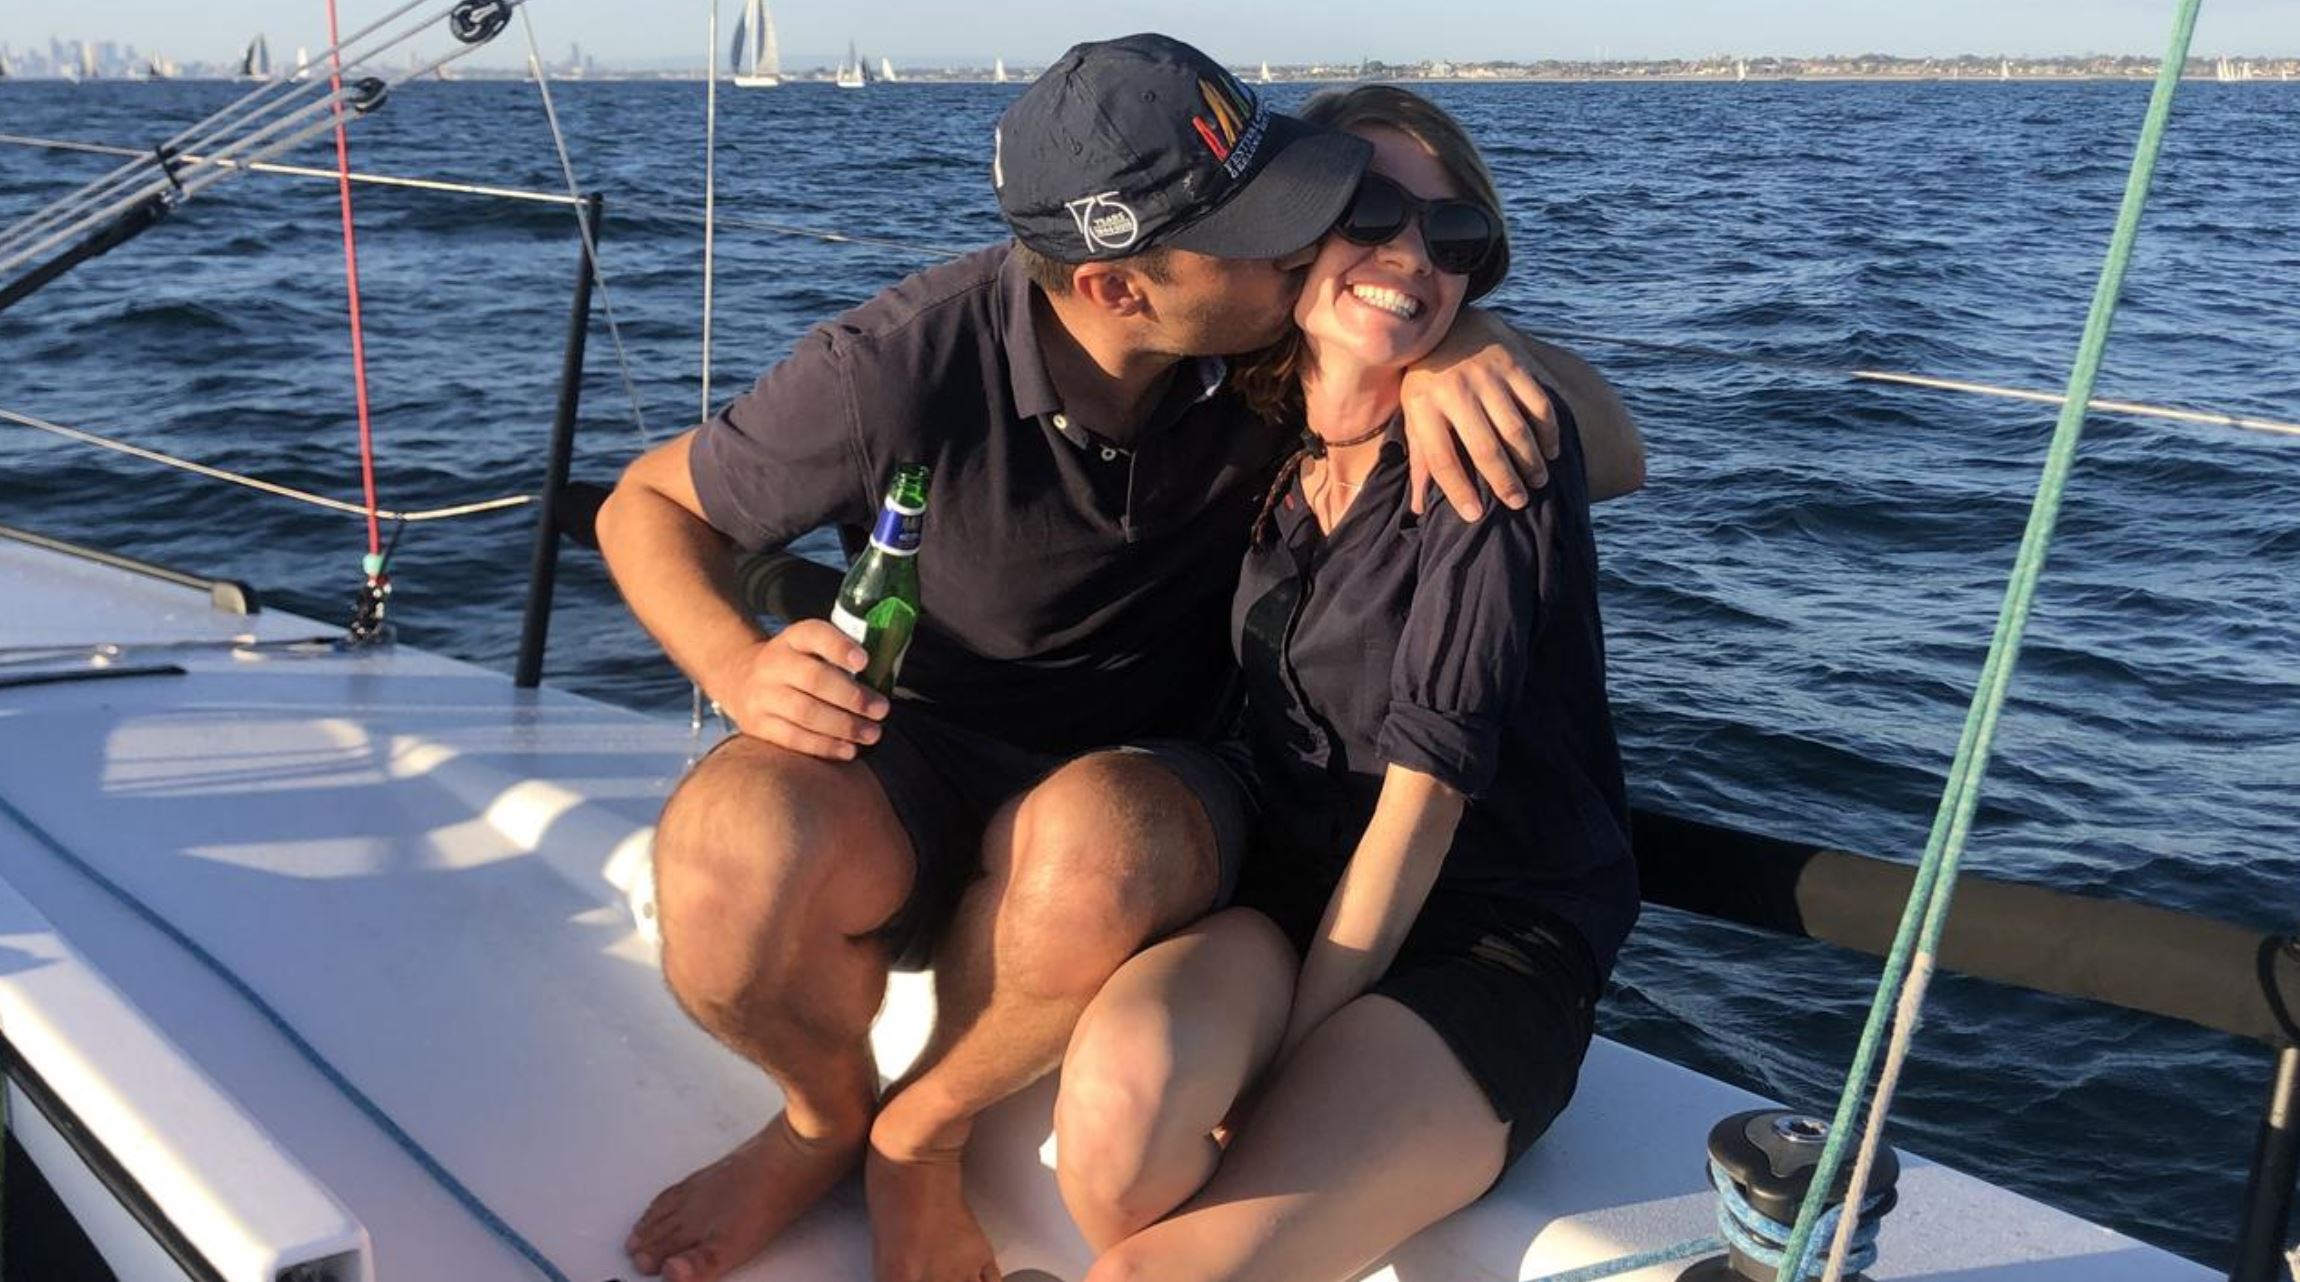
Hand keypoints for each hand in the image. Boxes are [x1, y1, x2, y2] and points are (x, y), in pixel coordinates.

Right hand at [710, 620, 888, 759]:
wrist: (740, 677)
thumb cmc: (795, 665)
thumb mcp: (809, 647)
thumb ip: (839, 657)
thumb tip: (885, 675)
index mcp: (792, 639)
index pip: (814, 634)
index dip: (839, 647)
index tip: (865, 660)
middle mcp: (773, 663)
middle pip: (814, 679)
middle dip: (853, 697)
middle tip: (881, 710)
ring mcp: (762, 695)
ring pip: (805, 712)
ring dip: (844, 726)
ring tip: (871, 734)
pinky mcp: (757, 725)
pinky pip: (793, 738)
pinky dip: (824, 746)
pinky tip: (848, 750)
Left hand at [1399, 314, 1560, 519]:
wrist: (1448, 327)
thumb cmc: (1428, 385)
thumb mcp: (1414, 418)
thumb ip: (1420, 460)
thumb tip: (1419, 510)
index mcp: (1423, 406)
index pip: (1440, 458)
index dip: (1457, 489)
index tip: (1474, 515)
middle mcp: (1454, 390)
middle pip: (1483, 447)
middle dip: (1504, 481)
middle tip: (1518, 503)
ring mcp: (1485, 375)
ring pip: (1515, 428)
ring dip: (1531, 460)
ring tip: (1538, 481)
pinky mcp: (1512, 364)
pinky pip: (1537, 403)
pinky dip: (1548, 431)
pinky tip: (1552, 451)